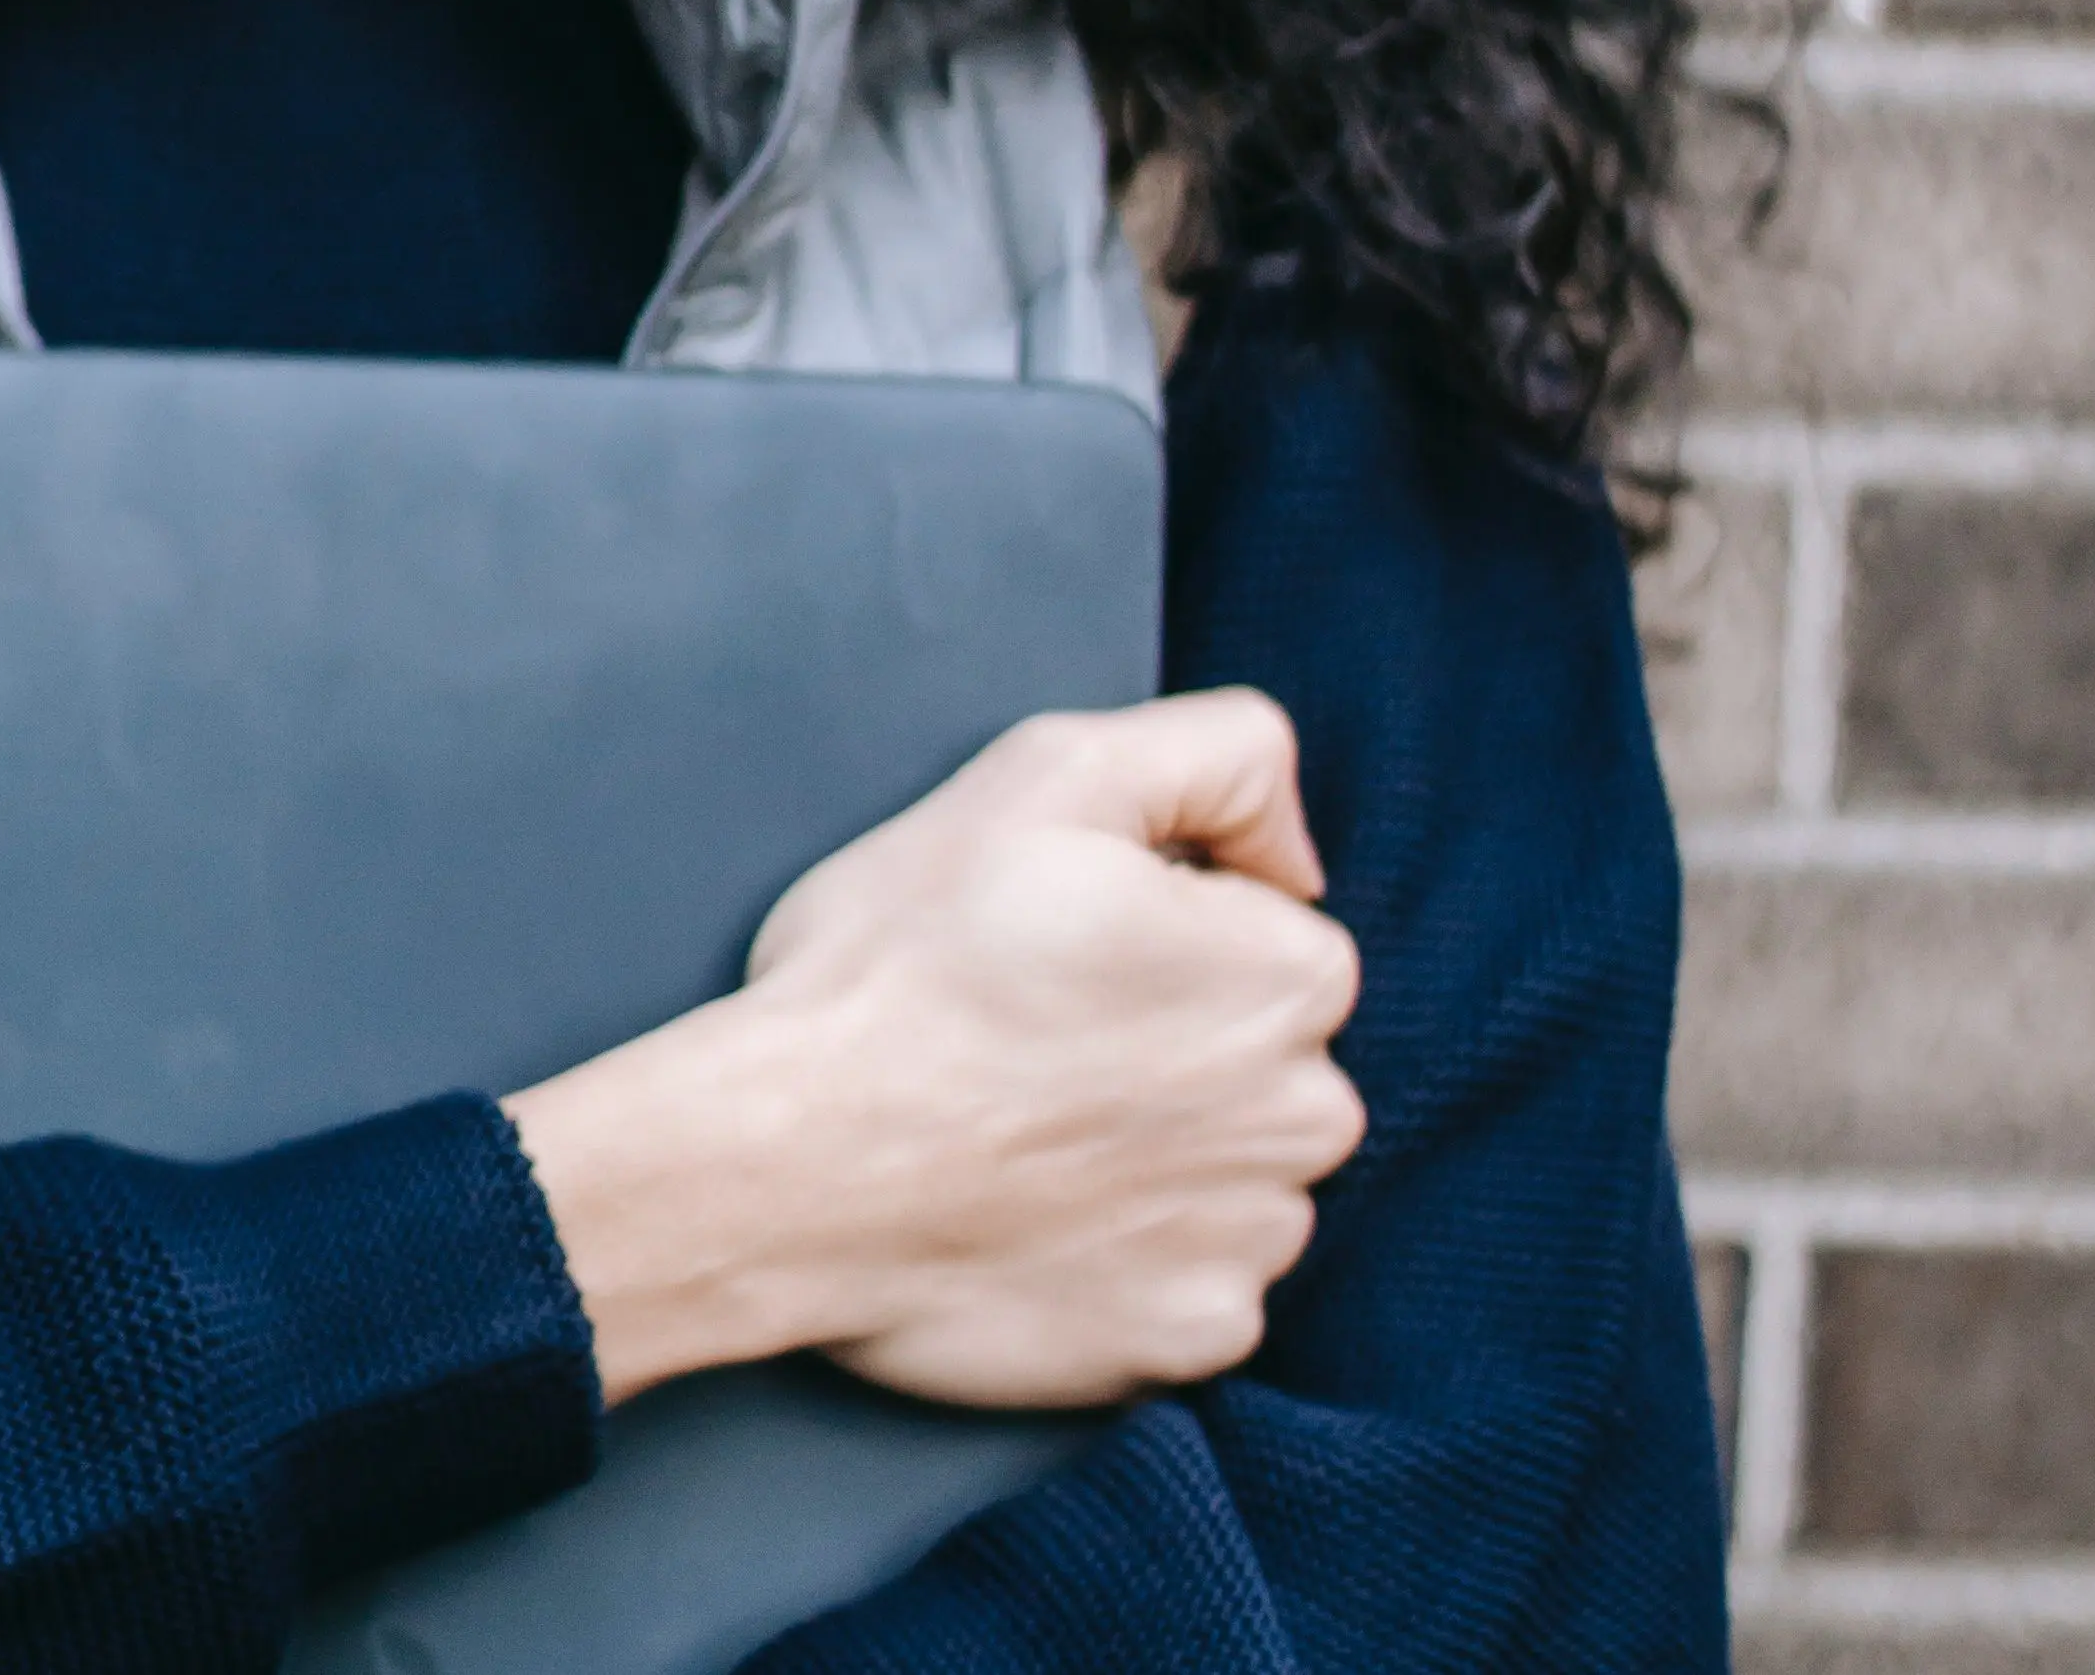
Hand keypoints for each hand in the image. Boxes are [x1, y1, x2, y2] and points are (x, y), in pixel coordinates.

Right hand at [504, 690, 1363, 1411]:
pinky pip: (1197, 1273)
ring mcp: (1256, 1240)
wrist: (787, 1163)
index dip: (1155, 923)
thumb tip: (1295, 860)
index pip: (1262, 927)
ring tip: (1024, 1122)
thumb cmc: (906, 960)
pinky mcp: (1198, 1338)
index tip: (1058, 945)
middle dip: (1173, 1037)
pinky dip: (1132, 1249)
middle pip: (1261, 1051)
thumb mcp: (1055, 771)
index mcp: (1289, 972)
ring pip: (1235, 1164)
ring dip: (1159, 1147)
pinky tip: (1038, 1213)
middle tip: (1031, 1031)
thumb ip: (1225, 756)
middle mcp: (1308, 1114)